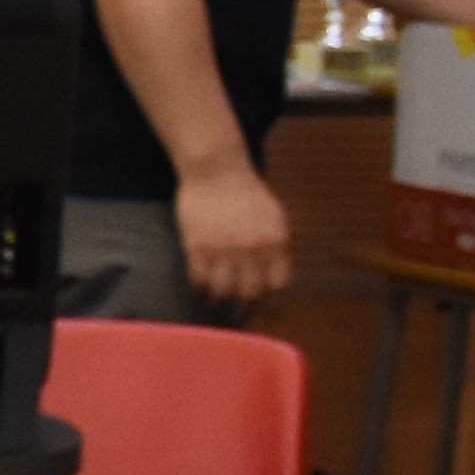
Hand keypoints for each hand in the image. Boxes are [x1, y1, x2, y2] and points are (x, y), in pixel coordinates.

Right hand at [174, 165, 296, 310]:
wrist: (217, 170)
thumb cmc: (248, 192)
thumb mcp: (274, 217)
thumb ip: (276, 245)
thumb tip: (273, 275)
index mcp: (275, 241)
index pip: (277, 284)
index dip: (270, 294)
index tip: (263, 298)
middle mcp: (251, 248)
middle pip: (250, 292)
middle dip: (244, 302)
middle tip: (238, 304)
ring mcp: (223, 248)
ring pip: (223, 290)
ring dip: (221, 297)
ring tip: (218, 297)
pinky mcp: (197, 245)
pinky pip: (199, 278)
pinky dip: (200, 285)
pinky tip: (201, 283)